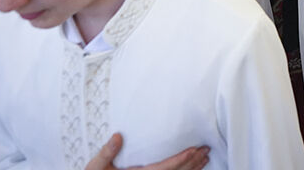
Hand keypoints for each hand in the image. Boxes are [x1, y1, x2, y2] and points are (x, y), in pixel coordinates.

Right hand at [85, 133, 209, 169]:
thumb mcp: (96, 167)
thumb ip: (106, 153)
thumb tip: (118, 137)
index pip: (164, 169)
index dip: (180, 160)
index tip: (194, 150)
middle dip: (192, 163)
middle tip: (206, 150)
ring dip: (191, 169)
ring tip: (204, 158)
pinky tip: (193, 168)